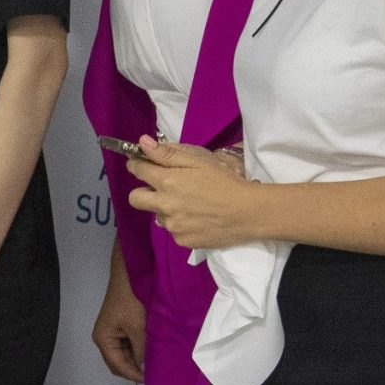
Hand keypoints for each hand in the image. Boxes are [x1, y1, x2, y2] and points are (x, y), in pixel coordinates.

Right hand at [91, 256, 146, 383]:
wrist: (129, 277)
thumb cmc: (130, 301)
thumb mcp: (138, 327)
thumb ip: (140, 349)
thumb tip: (144, 363)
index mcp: (103, 339)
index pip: (117, 364)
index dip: (132, 374)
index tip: (148, 380)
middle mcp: (103, 338)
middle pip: (116, 362)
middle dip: (132, 368)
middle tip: (150, 374)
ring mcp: (110, 333)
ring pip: (122, 354)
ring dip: (135, 359)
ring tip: (151, 363)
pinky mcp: (118, 327)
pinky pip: (126, 345)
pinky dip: (136, 349)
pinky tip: (147, 351)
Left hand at [126, 138, 263, 250]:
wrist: (249, 212)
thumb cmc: (225, 181)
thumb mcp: (199, 160)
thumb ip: (168, 153)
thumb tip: (142, 143)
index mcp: (167, 181)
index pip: (138, 170)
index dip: (137, 165)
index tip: (140, 164)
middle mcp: (164, 205)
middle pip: (135, 199)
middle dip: (142, 192)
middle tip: (160, 188)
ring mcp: (172, 225)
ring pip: (158, 215)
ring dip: (167, 209)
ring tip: (191, 205)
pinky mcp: (182, 241)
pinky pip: (174, 230)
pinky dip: (182, 224)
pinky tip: (199, 219)